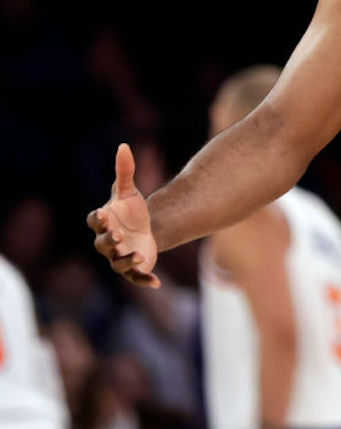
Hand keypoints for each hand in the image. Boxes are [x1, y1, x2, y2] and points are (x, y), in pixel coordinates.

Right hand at [86, 143, 161, 287]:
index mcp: (103, 222)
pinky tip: (157, 282)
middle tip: (119, 234)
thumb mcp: (129, 191)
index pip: (94, 221)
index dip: (98, 219)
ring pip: (117, 262)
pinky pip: (136, 277)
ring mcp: (118, 256)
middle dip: (109, 240)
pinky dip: (145, 280)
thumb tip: (123, 146)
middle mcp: (106, 242)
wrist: (145, 229)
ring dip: (126, 260)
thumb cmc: (131, 210)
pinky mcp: (132, 268)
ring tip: (137, 255)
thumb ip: (125, 171)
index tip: (104, 213)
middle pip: (102, 243)